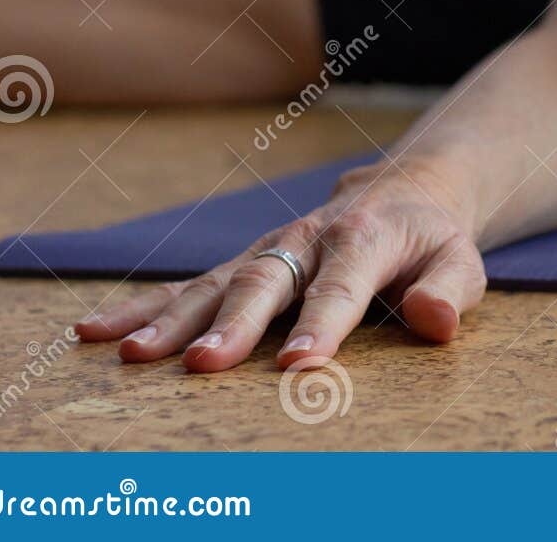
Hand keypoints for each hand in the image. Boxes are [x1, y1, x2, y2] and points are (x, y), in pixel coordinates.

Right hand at [75, 159, 486, 371]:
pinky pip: (188, 285)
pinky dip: (142, 306)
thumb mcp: (460, 259)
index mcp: (365, 238)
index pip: (343, 286)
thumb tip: (435, 321)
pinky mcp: (243, 263)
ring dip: (171, 319)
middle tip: (201, 366)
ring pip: (215, 282)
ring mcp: (269, 250)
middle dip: (232, 325)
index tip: (300, 364)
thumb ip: (449, 290)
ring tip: (132, 355)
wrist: (404, 190)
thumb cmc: (432, 239)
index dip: (323, 324)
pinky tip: (95, 331)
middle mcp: (307, 239)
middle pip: (266, 282)